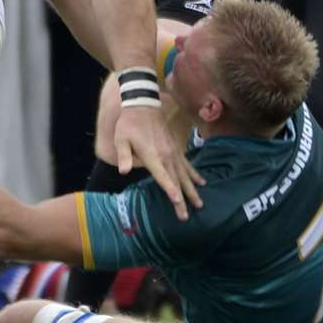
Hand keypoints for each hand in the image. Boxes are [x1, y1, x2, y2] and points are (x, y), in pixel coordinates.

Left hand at [114, 102, 203, 220]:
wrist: (143, 105)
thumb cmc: (129, 124)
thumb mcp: (121, 139)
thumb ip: (124, 155)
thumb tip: (124, 171)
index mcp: (151, 155)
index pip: (162, 175)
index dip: (170, 189)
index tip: (178, 201)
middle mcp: (166, 155)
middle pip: (176, 180)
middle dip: (182, 199)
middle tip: (186, 216)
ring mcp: (173, 152)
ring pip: (185, 174)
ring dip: (192, 190)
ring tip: (200, 204)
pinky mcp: (177, 148)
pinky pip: (187, 164)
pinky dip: (194, 174)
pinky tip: (202, 183)